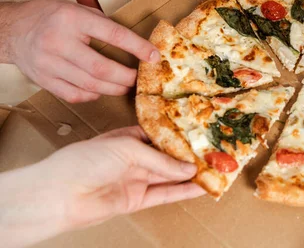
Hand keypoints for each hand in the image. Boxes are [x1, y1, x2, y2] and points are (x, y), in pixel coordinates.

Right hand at [0, 0, 159, 102]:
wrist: (11, 28)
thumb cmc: (50, 16)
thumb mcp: (77, 9)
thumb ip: (103, 25)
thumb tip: (135, 44)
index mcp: (73, 19)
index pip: (114, 35)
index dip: (137, 47)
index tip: (154, 56)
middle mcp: (59, 41)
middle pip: (101, 68)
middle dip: (126, 77)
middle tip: (138, 79)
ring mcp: (49, 63)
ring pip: (89, 85)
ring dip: (113, 89)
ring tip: (124, 86)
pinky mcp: (43, 79)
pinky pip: (74, 94)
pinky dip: (92, 95)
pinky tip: (100, 90)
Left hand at [0, 126, 203, 246]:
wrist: (59, 195)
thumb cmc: (85, 161)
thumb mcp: (126, 148)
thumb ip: (159, 159)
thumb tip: (188, 168)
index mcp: (127, 137)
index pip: (159, 135)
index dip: (179, 134)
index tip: (200, 132)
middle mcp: (132, 158)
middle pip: (167, 156)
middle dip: (189, 155)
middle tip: (214, 152)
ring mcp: (135, 179)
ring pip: (169, 176)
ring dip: (190, 175)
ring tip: (214, 170)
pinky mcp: (136, 200)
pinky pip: (164, 195)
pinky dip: (182, 192)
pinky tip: (200, 188)